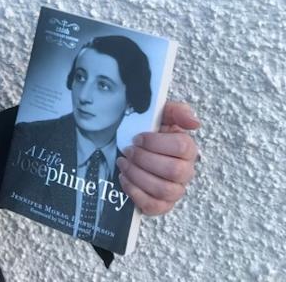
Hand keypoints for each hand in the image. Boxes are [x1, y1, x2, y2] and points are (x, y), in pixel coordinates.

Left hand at [116, 101, 199, 215]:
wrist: (132, 146)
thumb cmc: (148, 131)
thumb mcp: (160, 114)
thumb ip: (176, 111)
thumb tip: (194, 121)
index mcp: (187, 148)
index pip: (182, 147)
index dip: (155, 143)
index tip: (137, 138)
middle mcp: (185, 171)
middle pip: (173, 171)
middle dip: (144, 160)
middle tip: (128, 150)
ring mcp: (175, 190)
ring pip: (163, 190)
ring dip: (138, 175)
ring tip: (123, 163)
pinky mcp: (162, 204)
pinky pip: (153, 206)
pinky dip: (135, 193)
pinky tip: (125, 178)